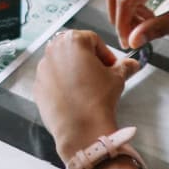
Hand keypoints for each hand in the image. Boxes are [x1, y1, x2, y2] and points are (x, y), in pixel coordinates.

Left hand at [33, 29, 142, 159]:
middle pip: (74, 49)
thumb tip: (131, 65)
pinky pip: (51, 79)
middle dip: (88, 60)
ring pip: (61, 63)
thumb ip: (124, 66)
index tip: (111, 65)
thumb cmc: (97, 100)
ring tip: (87, 88)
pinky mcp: (37, 86)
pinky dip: (61, 84)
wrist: (81, 129)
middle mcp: (53, 51)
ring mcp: (42, 68)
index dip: (105, 53)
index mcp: (73, 41)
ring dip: (73, 71)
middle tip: (99, 74)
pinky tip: (74, 97)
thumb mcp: (117, 78)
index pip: (93, 39)